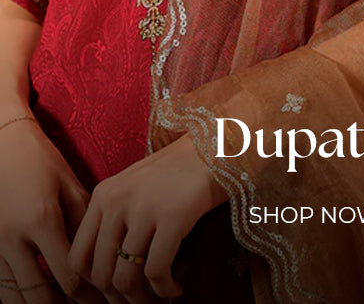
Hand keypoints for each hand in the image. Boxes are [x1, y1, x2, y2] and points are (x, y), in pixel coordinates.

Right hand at [0, 116, 104, 303]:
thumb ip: (84, 220)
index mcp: (42, 219)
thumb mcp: (68, 183)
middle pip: (41, 296)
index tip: (107, 296)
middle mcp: (14, 237)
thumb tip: (105, 253)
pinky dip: (21, 298)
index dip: (90, 293)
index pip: (69, 276)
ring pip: (17, 298)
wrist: (2, 145)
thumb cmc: (41, 160)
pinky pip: (1, 288)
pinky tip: (41, 295)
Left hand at [67, 134, 227, 301]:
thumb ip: (115, 221)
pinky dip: (166, 289)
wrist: (213, 145)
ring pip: (126, 278)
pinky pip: (157, 271)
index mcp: (103, 196)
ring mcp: (143, 208)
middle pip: (101, 274)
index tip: (114, 295)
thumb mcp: (134, 189)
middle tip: (139, 303)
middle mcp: (116, 202)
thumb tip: (107, 274)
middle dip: (119, 299)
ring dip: (143, 300)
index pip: (78, 258)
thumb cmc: (176, 172)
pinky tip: (176, 288)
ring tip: (159, 299)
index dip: (92, 288)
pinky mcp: (172, 217)